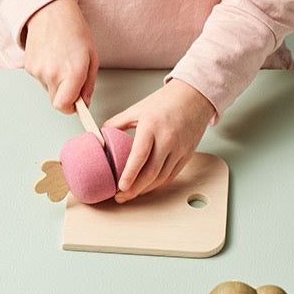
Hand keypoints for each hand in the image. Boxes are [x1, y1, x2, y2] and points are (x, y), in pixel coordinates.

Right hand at [24, 0, 98, 112]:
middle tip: (71, 78)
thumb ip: (88, 85)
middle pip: (57, 102)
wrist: (50, 10)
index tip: (76, 104)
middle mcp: (53, 74)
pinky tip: (51, 56)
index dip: (71, 108)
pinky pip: (40, 79)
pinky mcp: (28, 67)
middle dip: (65, 95)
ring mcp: (38, 71)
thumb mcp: (92, 57)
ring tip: (60, 60)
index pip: (65, 107)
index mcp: (72, 73)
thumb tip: (84, 103)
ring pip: (48, 90)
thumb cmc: (74, 30)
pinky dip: (46, 73)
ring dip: (56, 82)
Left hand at [103, 79, 215, 202]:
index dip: (130, 174)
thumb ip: (117, 123)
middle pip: (151, 172)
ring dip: (144, 190)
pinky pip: (171, 176)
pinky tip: (146, 187)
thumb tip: (99, 136)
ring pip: (161, 178)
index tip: (120, 187)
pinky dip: (157, 185)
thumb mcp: (137, 109)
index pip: (140, 155)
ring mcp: (179, 149)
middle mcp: (167, 139)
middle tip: (119, 197)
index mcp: (152, 126)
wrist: (194, 96)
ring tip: (129, 194)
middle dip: (134, 189)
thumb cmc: (166, 101)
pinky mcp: (187, 155)